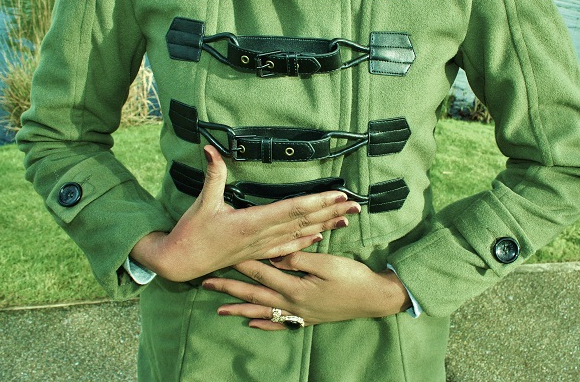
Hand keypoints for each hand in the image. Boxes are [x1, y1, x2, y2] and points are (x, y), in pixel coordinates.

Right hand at [131, 146, 360, 281]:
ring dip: (325, 226)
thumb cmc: (191, 233)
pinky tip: (319, 237)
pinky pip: (288, 249)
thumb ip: (212, 174)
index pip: (292, 209)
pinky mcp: (258, 254)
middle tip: (356, 204)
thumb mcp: (202, 202)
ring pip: (300, 235)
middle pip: (304, 222)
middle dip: (331, 212)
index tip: (338, 194)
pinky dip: (306, 242)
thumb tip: (209, 148)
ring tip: (347, 219)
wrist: (180, 263)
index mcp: (251, 222)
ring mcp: (262, 248)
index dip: (317, 201)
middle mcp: (262, 236)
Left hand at [202, 252, 411, 329]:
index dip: (241, 263)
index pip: (261, 273)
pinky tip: (251, 324)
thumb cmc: (352, 277)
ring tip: (218, 309)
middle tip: (206, 284)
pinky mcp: (306, 318)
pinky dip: (264, 324)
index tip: (222, 255)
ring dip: (239, 310)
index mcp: (295, 287)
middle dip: (229, 289)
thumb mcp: (327, 263)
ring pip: (262, 311)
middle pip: (254, 295)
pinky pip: (280, 323)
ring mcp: (299, 313)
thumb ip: (299, 260)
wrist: (373, 298)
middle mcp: (292, 303)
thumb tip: (276, 256)